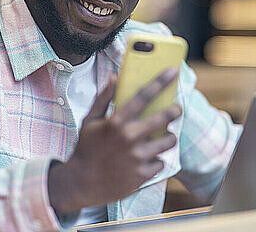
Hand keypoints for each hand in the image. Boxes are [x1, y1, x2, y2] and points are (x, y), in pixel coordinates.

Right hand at [47, 67, 181, 214]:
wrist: (80, 184)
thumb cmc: (86, 149)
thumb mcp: (89, 121)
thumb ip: (103, 98)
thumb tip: (115, 77)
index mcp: (116, 122)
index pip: (143, 96)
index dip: (160, 82)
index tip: (173, 71)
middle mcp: (129, 138)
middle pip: (164, 118)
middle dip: (175, 111)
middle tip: (176, 109)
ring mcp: (137, 157)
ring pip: (169, 141)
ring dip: (168, 138)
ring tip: (162, 137)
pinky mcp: (142, 175)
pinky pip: (161, 162)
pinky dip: (156, 160)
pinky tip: (146, 159)